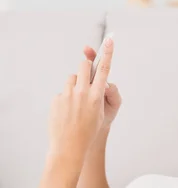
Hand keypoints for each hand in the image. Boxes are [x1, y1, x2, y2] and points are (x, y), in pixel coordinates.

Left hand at [48, 37, 113, 160]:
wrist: (70, 147)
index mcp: (97, 96)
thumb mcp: (102, 113)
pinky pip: (62, 92)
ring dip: (75, 86)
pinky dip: (65, 99)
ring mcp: (68, 95)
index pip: (104, 69)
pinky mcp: (56, 99)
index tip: (110, 39)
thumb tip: (97, 82)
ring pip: (72, 79)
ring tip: (76, 105)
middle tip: (86, 77)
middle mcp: (83, 93)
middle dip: (85, 66)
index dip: (107, 53)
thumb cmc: (89, 131)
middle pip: (83, 66)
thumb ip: (101, 94)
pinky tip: (67, 114)